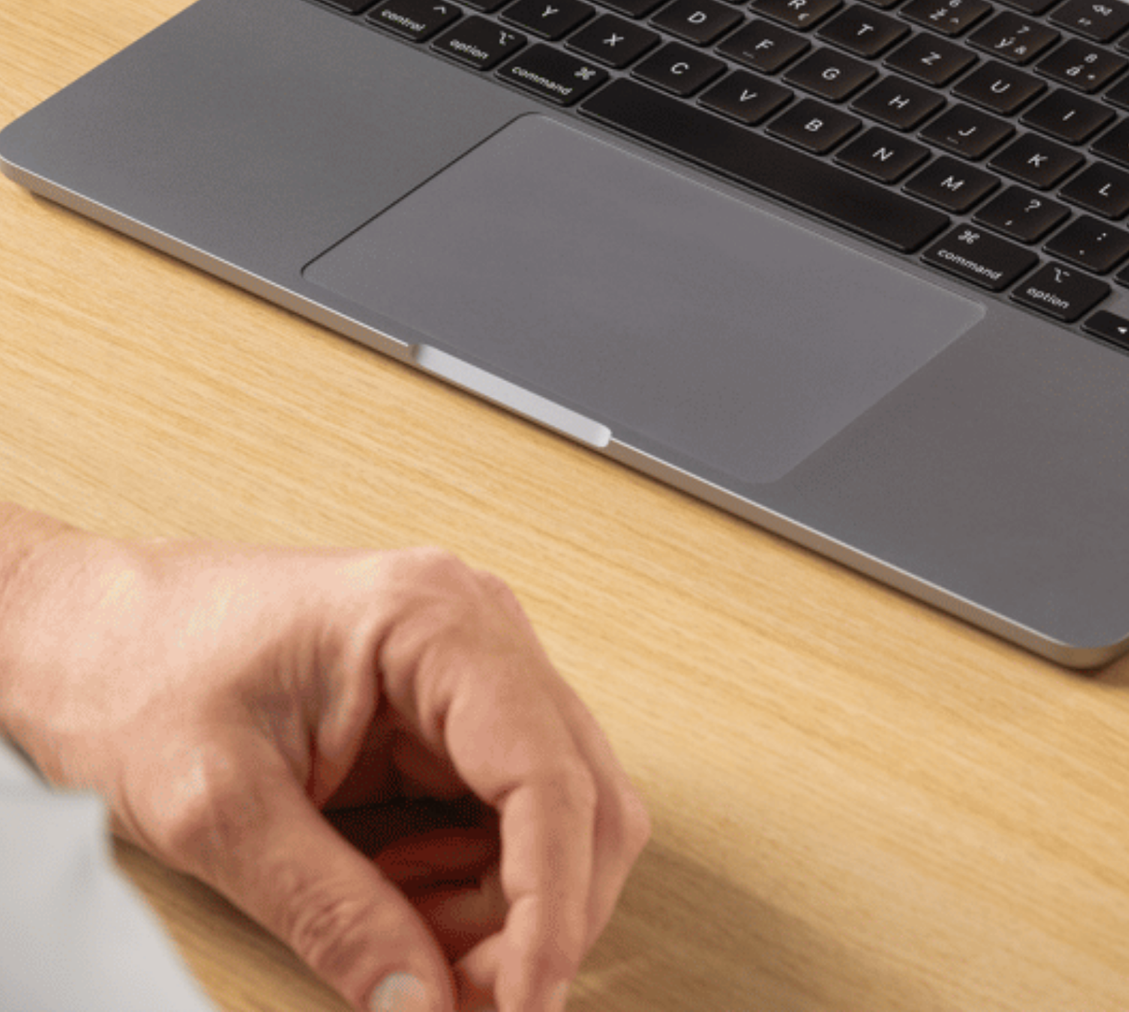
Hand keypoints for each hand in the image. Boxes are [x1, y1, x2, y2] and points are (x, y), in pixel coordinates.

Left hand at [0, 512, 647, 1011]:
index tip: (524, 1004)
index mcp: (431, 620)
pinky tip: (400, 905)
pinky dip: (475, 885)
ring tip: (413, 955)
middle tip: (470, 1006)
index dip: (551, 907)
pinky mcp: (442, 707)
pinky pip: (505, 812)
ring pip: (559, 810)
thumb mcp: (219, 811)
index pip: (549, 775)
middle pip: (582, 794)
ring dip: (508, 906)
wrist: (81, 632)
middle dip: (538, 917)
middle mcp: (473, 628)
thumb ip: (332, 915)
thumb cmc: (134, 671)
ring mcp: (466, 664)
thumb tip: (422, 1006)